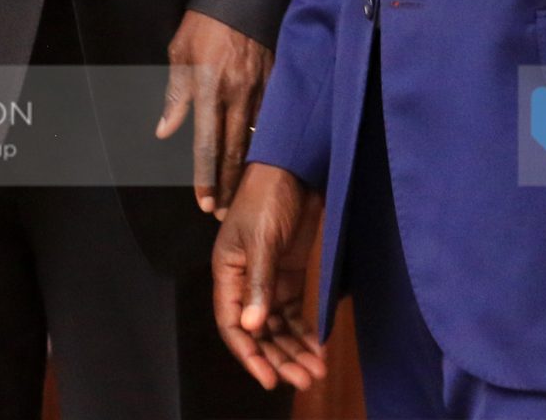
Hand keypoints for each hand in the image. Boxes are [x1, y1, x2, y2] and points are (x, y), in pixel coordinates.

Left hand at [158, 10, 273, 217]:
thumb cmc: (204, 23)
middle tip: (223, 213)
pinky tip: (265, 163)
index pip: (206, 144)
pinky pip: (273, 121)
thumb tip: (166, 130)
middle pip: (233, 152)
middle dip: (228, 186)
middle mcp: (236, 94)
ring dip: (246, 172)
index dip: (205, 177)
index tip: (203, 202)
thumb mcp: (179, 54)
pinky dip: (267, 145)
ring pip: (255, 142)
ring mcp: (261, 89)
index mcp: (208, 88)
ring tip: (241, 197)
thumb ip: (175, 96)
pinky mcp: (277, 82)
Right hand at [213, 162, 326, 390]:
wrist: (295, 167)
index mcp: (227, 272)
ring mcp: (268, 278)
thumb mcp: (261, 240)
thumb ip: (258, 283)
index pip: (231, 324)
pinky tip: (318, 347)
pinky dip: (305, 331)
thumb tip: (252, 326)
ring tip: (316, 371)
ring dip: (294, 349)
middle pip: (257, 332)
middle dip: (279, 358)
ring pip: (277, 326)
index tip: (269, 379)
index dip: (249, 355)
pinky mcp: (290, 273)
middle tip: (305, 379)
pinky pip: (294, 312)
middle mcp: (244, 281)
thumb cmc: (267, 196)